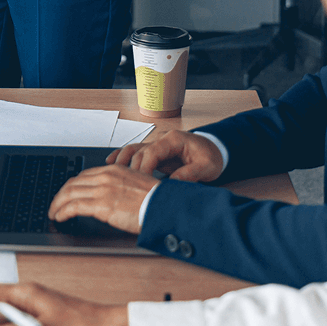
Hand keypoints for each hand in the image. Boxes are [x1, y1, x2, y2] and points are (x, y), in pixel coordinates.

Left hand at [47, 165, 158, 234]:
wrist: (164, 207)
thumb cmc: (156, 200)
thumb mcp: (137, 185)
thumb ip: (121, 186)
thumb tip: (112, 196)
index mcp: (114, 170)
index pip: (85, 175)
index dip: (73, 185)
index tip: (68, 193)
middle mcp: (106, 176)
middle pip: (74, 183)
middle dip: (61, 194)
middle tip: (56, 203)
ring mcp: (102, 190)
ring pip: (70, 193)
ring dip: (58, 204)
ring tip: (54, 213)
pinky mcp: (101, 204)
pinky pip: (74, 206)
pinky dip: (62, 211)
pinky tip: (59, 217)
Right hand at [107, 130, 223, 182]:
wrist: (216, 149)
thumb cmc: (211, 156)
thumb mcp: (205, 168)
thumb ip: (188, 175)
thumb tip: (170, 186)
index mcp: (174, 140)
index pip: (152, 152)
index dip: (143, 167)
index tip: (139, 182)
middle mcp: (162, 139)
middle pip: (139, 152)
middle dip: (132, 169)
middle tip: (125, 186)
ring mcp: (157, 144)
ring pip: (133, 150)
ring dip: (122, 161)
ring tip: (110, 173)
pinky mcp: (155, 152)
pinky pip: (135, 152)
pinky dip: (123, 156)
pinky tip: (111, 162)